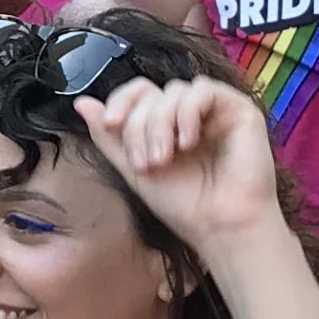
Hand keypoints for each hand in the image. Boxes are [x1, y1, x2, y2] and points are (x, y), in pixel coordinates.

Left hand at [76, 73, 282, 249]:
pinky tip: (187, 142)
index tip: (110, 123)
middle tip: (146, 162)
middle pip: (152, 93)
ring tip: (165, 159)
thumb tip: (80, 102)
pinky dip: (187, 112)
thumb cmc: (184, 205)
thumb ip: (109, 137)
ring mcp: (214, 110)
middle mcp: (189, 113)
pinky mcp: (238, 110)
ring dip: (161, 123)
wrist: (222, 227)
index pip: (138, 94)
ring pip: (174, 90)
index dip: (121, 101)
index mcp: (166, 124)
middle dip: (140, 125)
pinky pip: (203, 90)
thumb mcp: (135, 170)